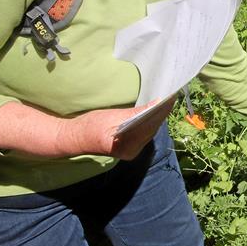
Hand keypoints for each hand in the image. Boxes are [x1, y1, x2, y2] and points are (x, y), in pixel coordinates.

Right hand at [0, 97, 175, 159]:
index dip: (162, 110)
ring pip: (151, 130)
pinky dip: (152, 120)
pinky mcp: (132, 146)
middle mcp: (134, 151)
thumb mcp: (111, 117)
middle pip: (153, 128)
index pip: (151, 125)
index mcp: (127, 146)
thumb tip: (155, 105)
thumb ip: (134, 114)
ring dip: (159, 115)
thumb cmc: (89, 126)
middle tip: (172, 94)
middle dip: (163, 111)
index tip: (171, 96)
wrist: (74, 138)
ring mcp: (133, 150)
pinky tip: (157, 109)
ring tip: (168, 99)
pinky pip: (146, 131)